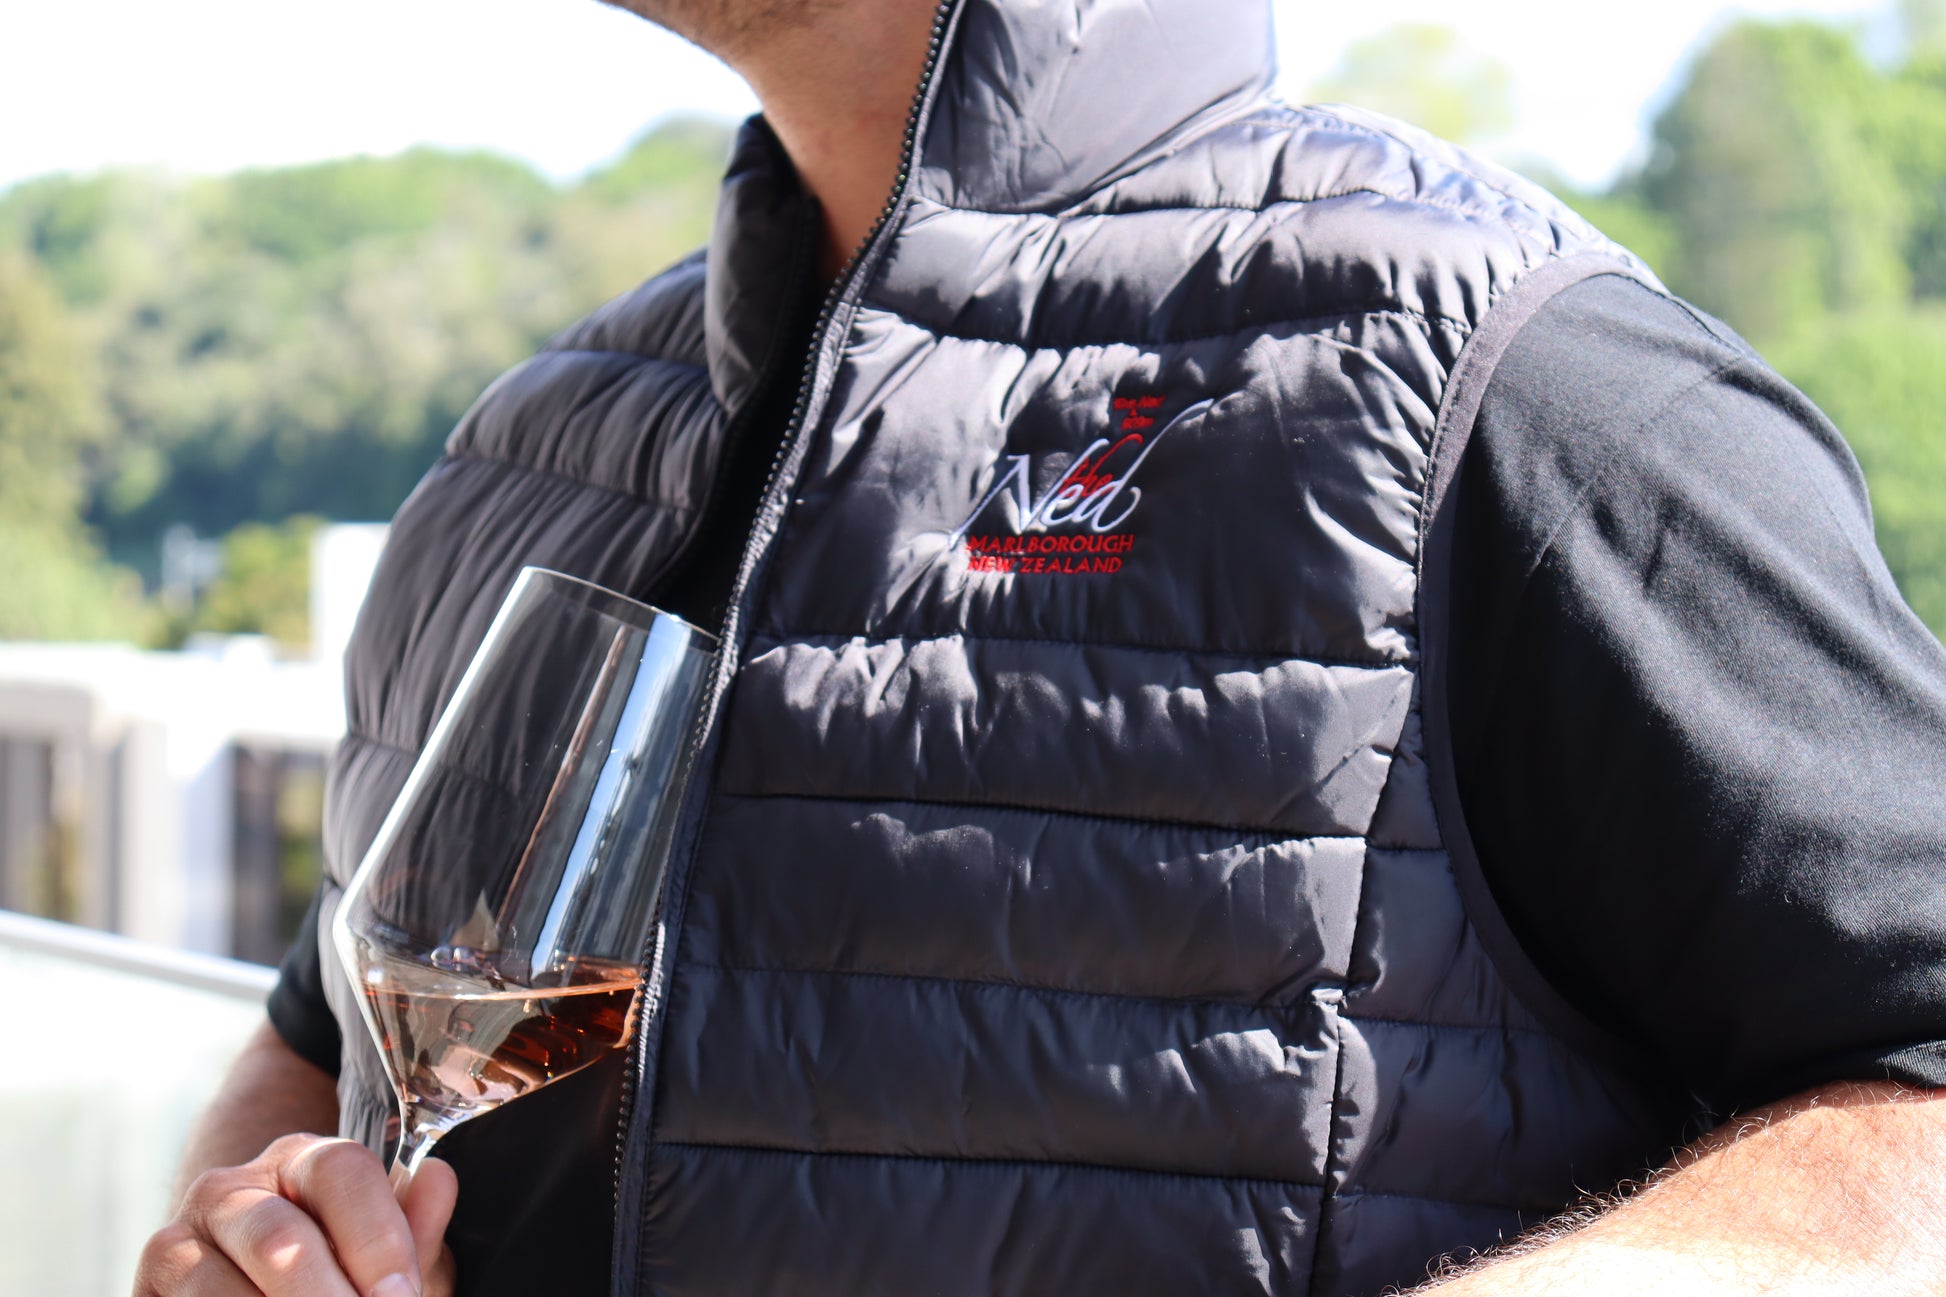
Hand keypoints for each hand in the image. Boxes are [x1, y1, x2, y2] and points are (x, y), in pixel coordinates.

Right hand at [134, 1134, 457, 1295]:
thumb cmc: (328, 1268)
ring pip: (221, 1288)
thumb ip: (408, 1228)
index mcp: (302, 1160)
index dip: (377, 1240)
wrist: (235, 1281)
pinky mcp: (146, 1284)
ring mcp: (178, 1238)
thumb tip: (439, 1179)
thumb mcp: (374, 1250)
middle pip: (281, 1236)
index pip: (342, 1172)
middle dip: (326, 1296)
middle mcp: (232, 1188)